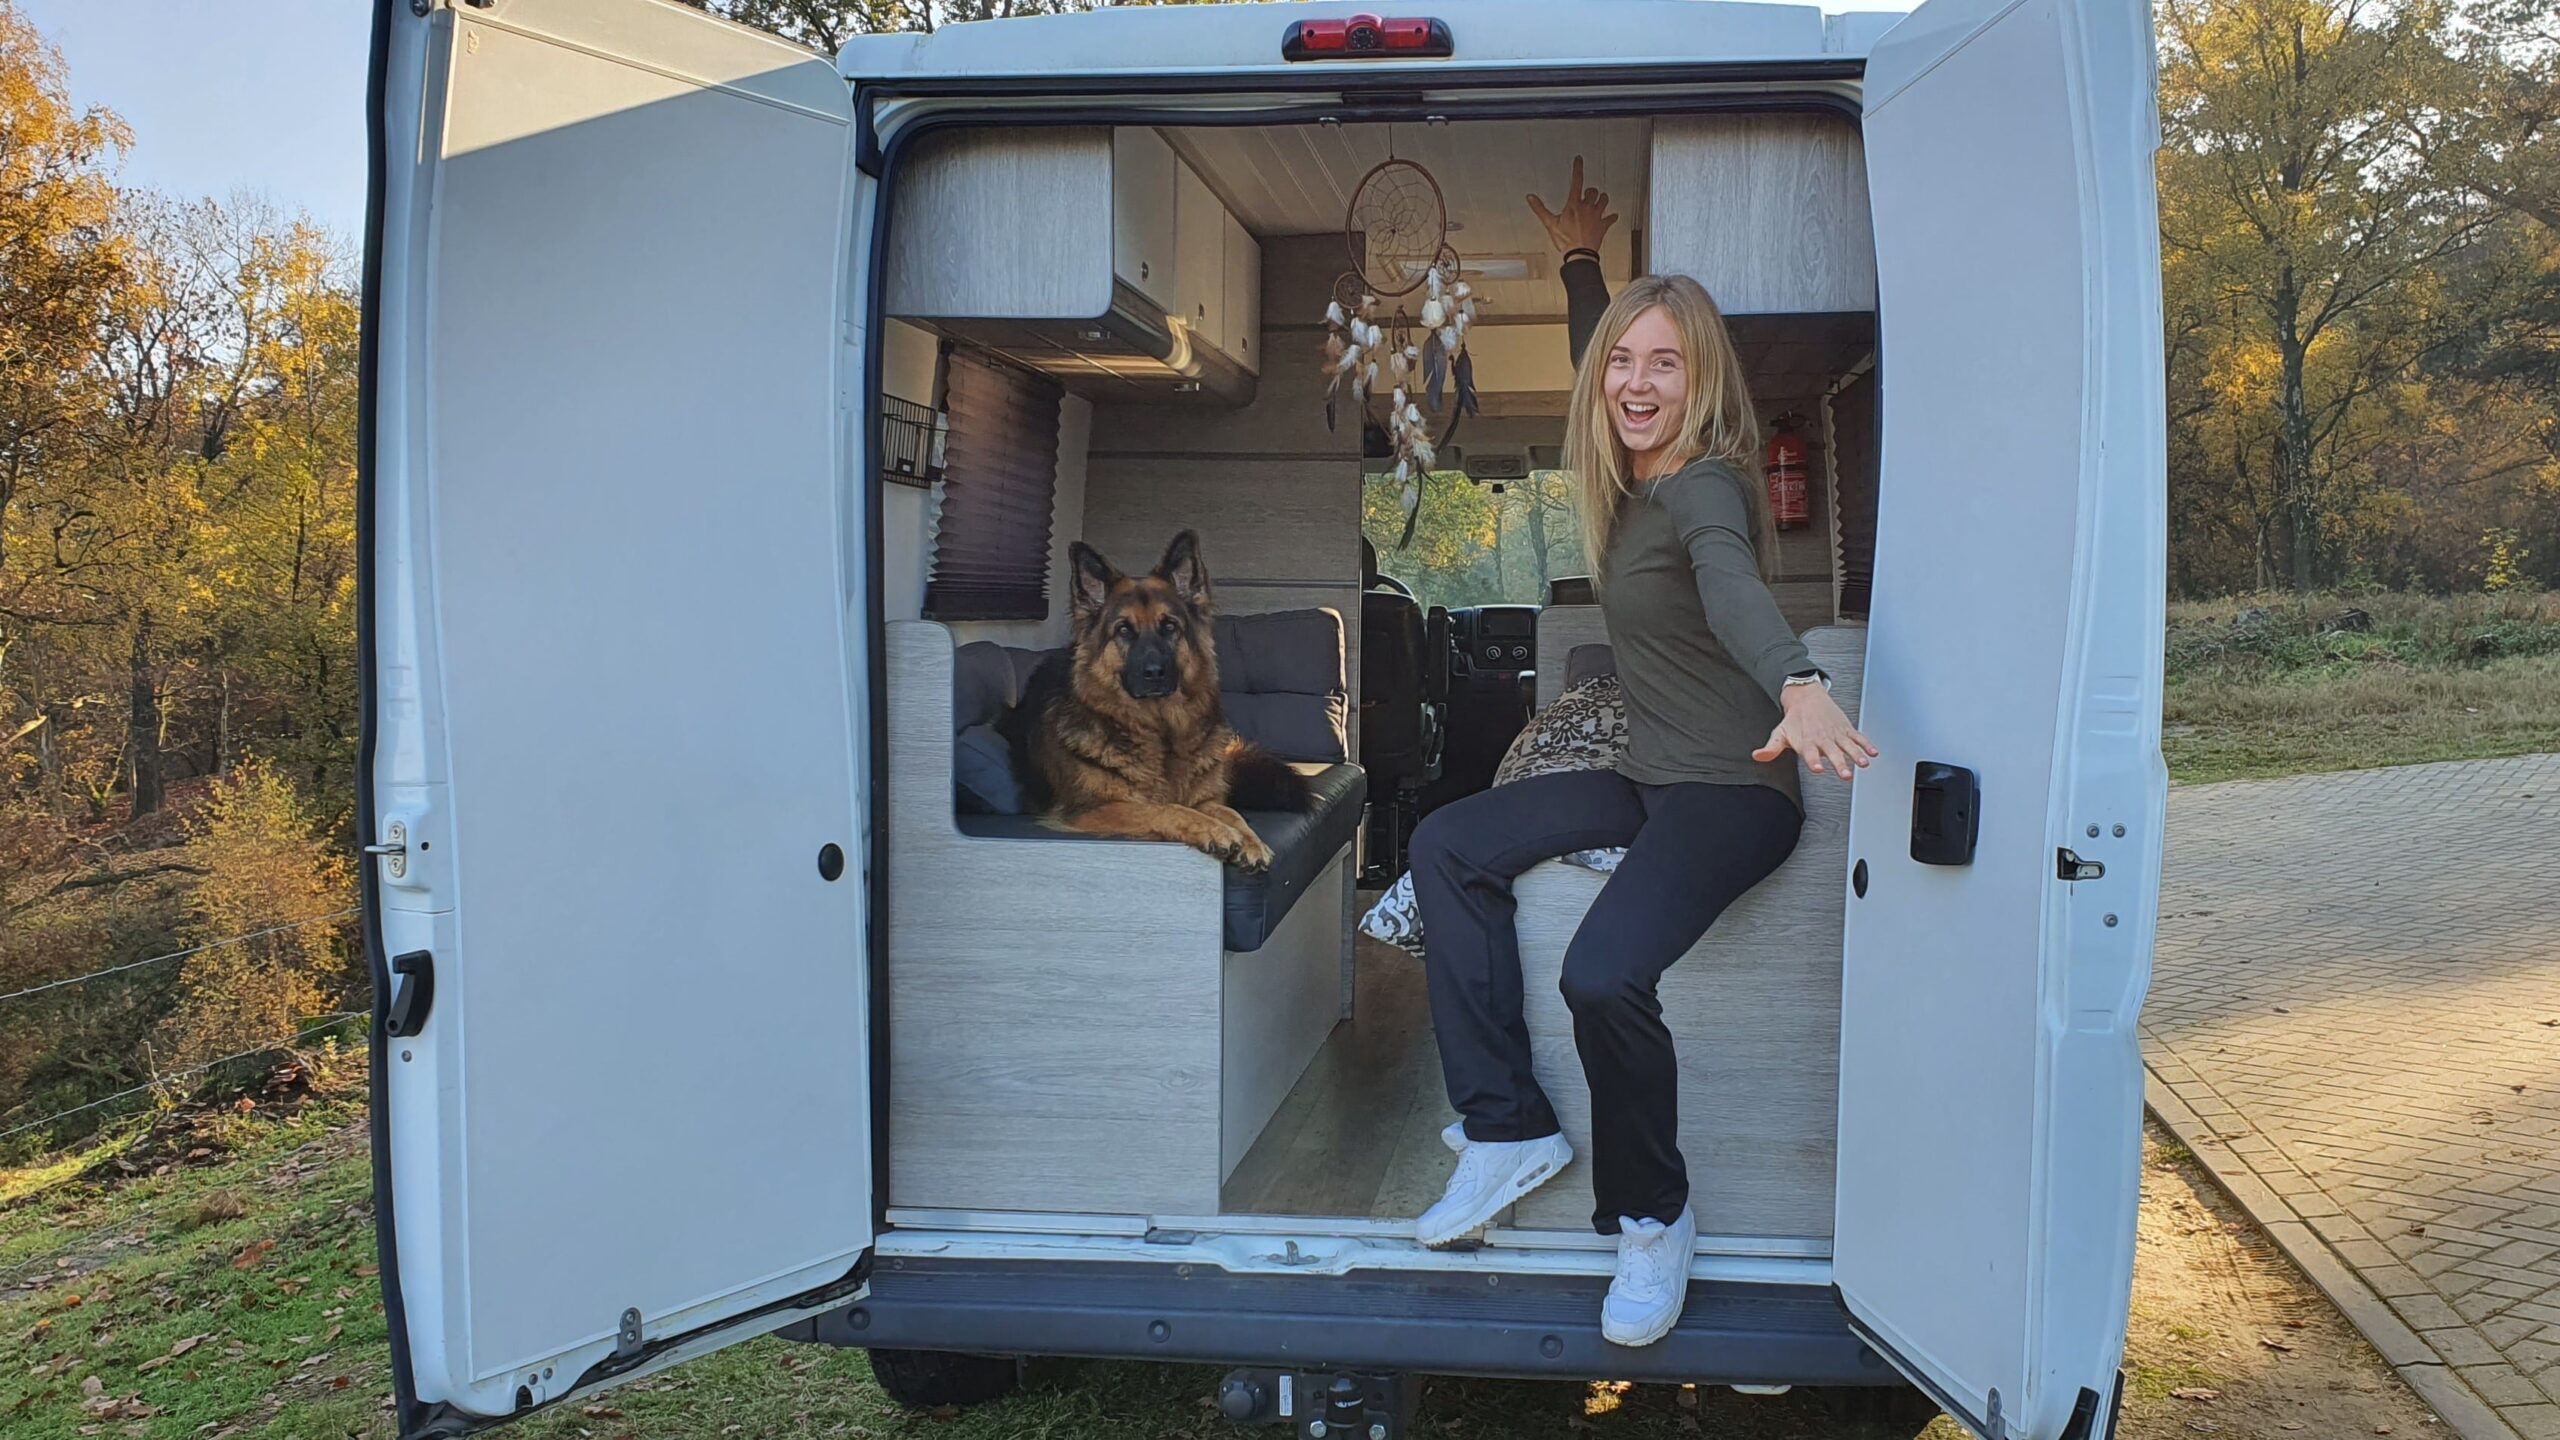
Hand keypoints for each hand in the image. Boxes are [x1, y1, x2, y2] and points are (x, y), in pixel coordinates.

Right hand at [1527, 155, 1618, 256]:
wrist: (1579, 254)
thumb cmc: (1566, 241)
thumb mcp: (1550, 224)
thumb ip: (1540, 209)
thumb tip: (1530, 198)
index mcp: (1574, 205)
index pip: (1577, 181)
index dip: (1578, 169)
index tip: (1579, 160)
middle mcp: (1587, 208)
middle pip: (1593, 191)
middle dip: (1591, 191)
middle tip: (1588, 194)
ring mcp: (1597, 216)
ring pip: (1604, 200)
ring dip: (1602, 199)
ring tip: (1600, 201)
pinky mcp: (1603, 225)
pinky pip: (1611, 218)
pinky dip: (1612, 217)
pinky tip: (1612, 217)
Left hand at [1754, 684, 1878, 780]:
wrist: (1806, 696)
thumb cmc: (1794, 719)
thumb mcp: (1780, 733)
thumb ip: (1771, 748)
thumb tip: (1758, 756)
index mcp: (1807, 741)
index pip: (1810, 753)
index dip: (1813, 760)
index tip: (1818, 769)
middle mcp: (1822, 738)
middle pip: (1832, 752)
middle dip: (1839, 763)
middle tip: (1845, 774)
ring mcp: (1836, 733)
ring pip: (1848, 745)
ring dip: (1857, 754)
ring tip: (1863, 763)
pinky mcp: (1846, 729)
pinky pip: (1858, 737)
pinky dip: (1866, 744)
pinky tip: (1873, 753)